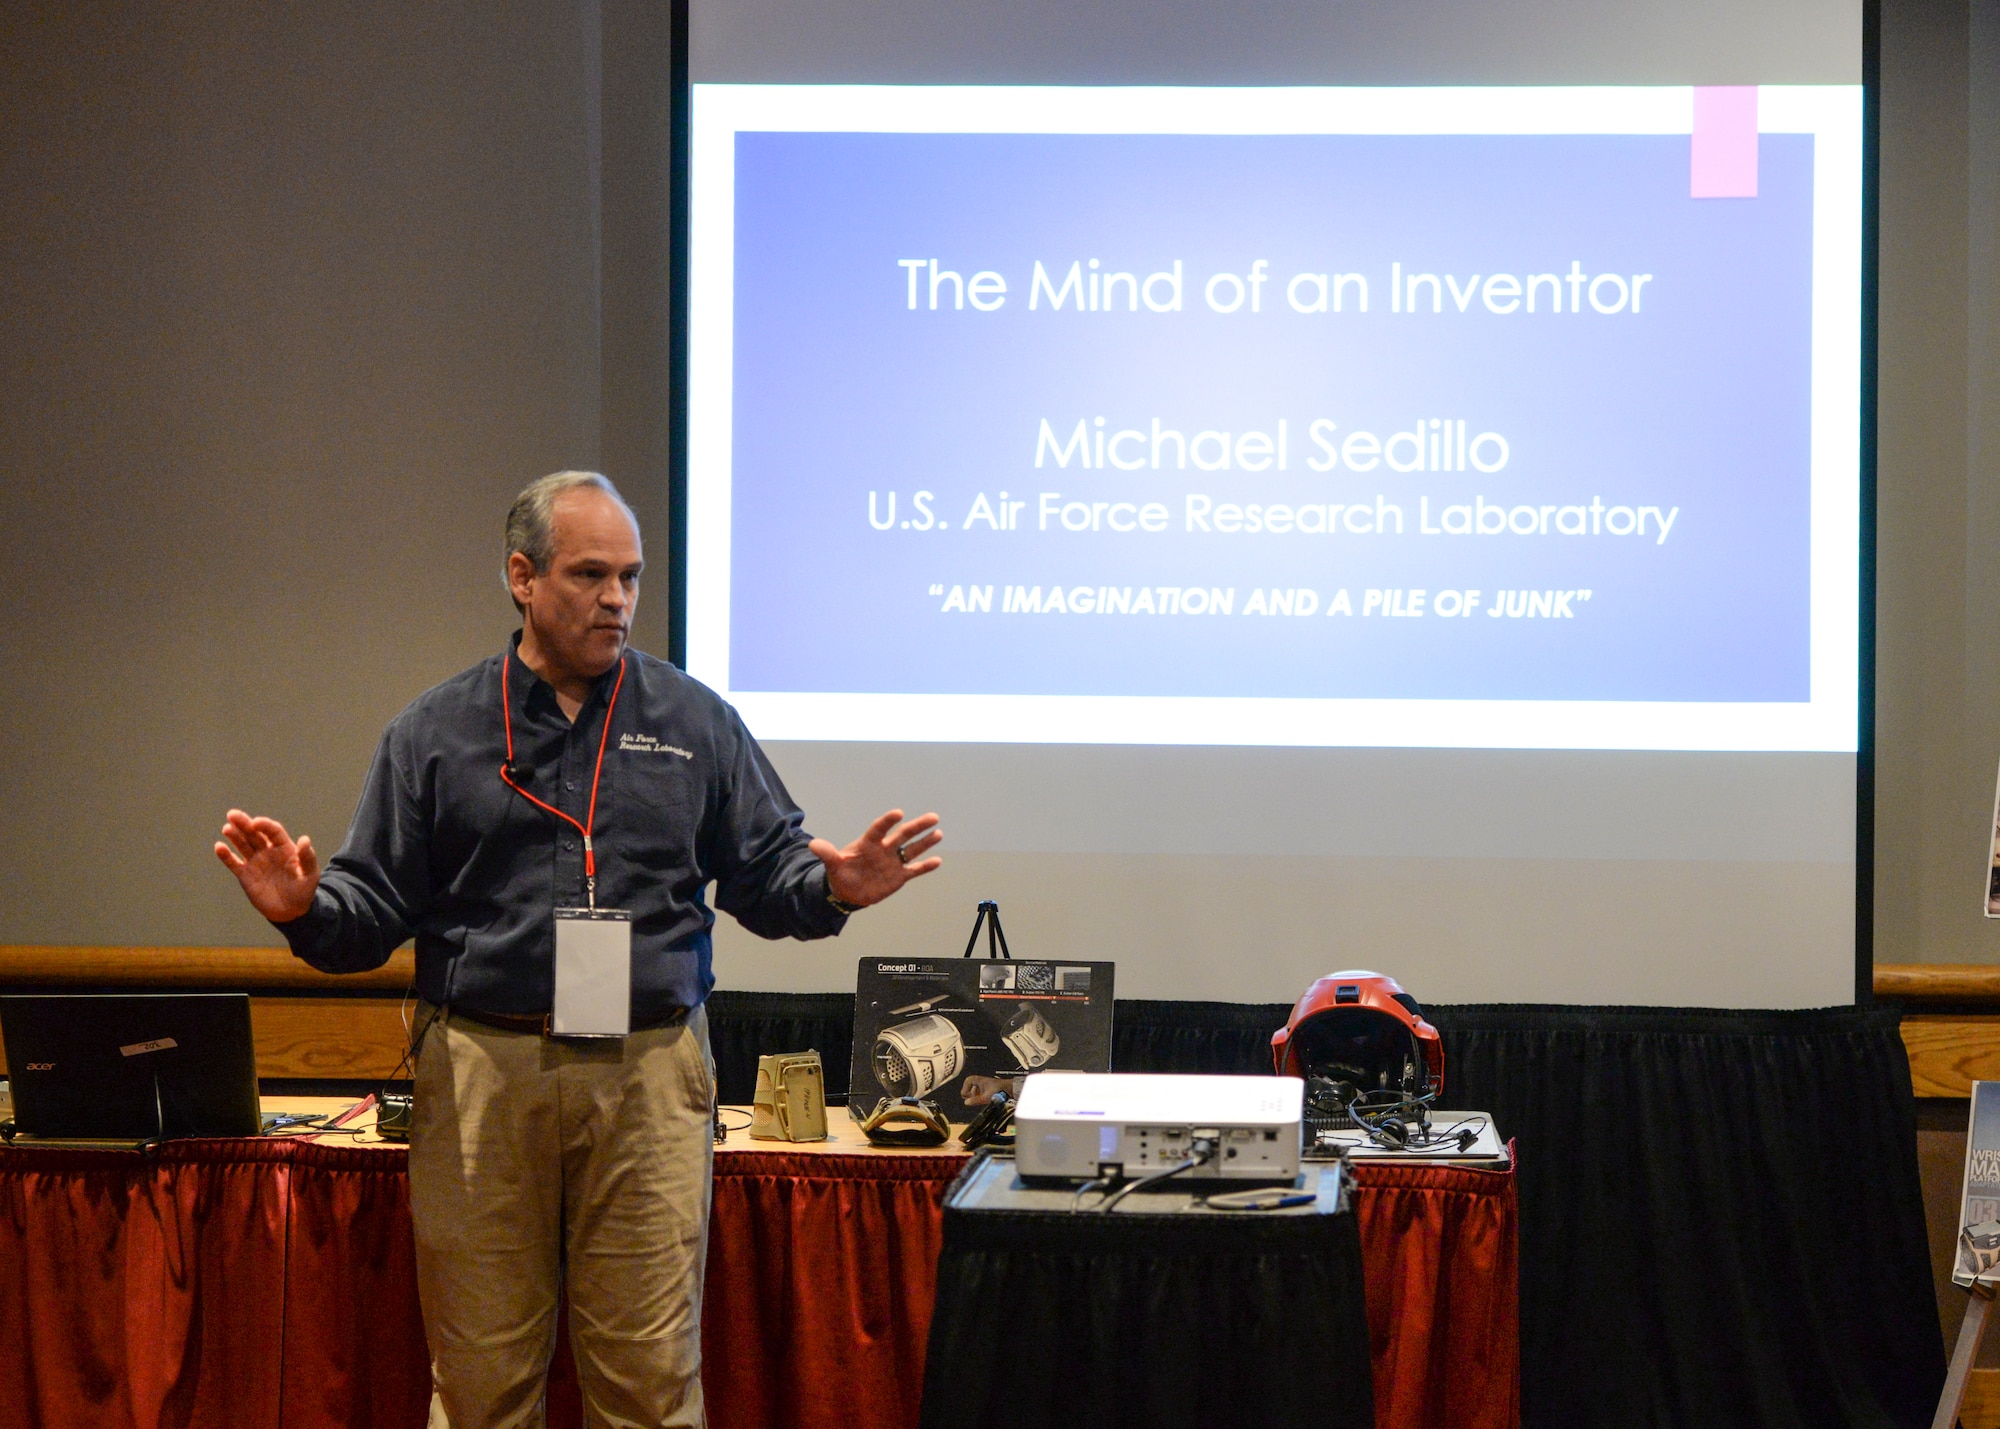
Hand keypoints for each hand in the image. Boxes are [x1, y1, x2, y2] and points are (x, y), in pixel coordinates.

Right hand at [214, 809, 320, 923]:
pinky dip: (226, 855)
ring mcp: (255, 862)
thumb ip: (307, 858)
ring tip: (226, 828)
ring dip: (234, 836)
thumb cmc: (304, 891)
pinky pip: (234, 862)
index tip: (255, 822)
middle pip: (254, 834)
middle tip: (232, 814)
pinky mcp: (245, 875)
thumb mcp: (310, 875)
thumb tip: (304, 839)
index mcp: (285, 848)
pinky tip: (219, 847)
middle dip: (244, 823)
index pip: (273, 831)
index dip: (264, 825)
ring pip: (242, 845)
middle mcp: (268, 851)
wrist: (291, 911)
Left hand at [810, 809, 940, 909]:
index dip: (888, 821)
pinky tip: (937, 861)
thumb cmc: (840, 874)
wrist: (848, 892)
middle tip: (933, 817)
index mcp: (868, 843)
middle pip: (903, 835)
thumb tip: (814, 845)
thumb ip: (827, 854)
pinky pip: (914, 870)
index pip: (879, 829)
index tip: (898, 813)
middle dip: (918, 826)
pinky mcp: (899, 876)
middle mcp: (884, 849)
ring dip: (925, 842)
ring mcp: (893, 862)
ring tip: (938, 833)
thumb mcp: (833, 865)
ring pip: (912, 849)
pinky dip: (925, 866)